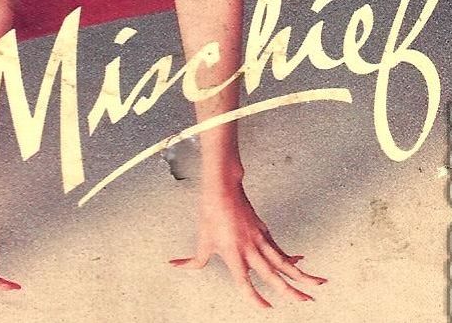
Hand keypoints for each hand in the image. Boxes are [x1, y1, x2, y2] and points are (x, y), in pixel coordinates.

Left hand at [170, 181, 325, 307]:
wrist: (222, 188)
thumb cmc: (211, 212)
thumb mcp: (201, 239)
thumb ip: (194, 260)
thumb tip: (177, 266)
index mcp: (233, 254)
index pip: (246, 283)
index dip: (256, 298)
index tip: (266, 308)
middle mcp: (250, 249)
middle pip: (275, 275)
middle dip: (292, 291)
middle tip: (307, 301)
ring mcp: (260, 240)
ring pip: (285, 261)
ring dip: (302, 274)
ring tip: (318, 284)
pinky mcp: (264, 231)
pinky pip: (281, 249)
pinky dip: (292, 257)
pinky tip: (299, 261)